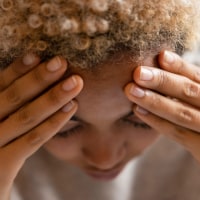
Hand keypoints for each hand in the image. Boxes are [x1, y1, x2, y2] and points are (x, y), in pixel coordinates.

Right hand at [0, 54, 82, 198]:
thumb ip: (9, 107)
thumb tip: (33, 85)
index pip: (1, 85)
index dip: (18, 70)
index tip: (38, 55)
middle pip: (14, 97)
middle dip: (39, 79)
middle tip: (61, 62)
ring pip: (26, 116)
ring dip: (53, 98)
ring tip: (76, 82)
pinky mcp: (2, 166)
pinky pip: (32, 141)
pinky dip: (53, 123)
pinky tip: (71, 107)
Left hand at [125, 50, 199, 162]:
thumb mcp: (197, 98)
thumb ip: (188, 87)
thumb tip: (161, 62)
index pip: (196, 76)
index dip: (180, 66)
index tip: (161, 55)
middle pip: (190, 92)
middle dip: (163, 81)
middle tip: (138, 73)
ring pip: (181, 113)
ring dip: (154, 101)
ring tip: (131, 90)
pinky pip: (177, 133)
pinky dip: (156, 121)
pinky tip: (138, 110)